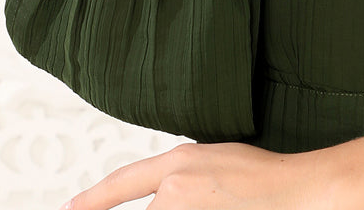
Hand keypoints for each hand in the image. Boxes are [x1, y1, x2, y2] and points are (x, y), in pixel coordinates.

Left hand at [59, 141, 328, 209]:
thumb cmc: (261, 176)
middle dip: (167, 209)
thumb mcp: (211, 160)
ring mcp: (183, 209)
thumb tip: (161, 196)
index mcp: (177, 163)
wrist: (292, 191)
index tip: (71, 208)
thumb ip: (179, 177)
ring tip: (221, 201)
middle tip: (206, 199)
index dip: (93, 199)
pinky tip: (220, 205)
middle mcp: (174, 188)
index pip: (122, 183)